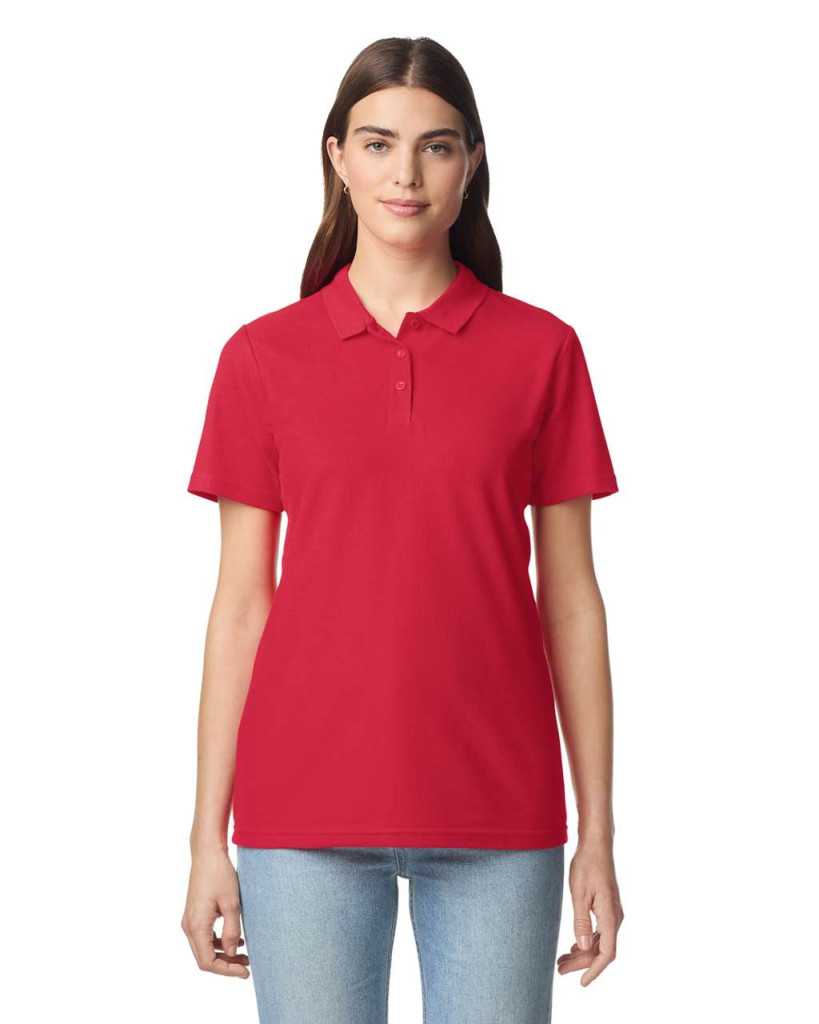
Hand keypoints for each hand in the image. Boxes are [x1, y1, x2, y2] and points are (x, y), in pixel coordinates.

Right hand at [181, 845, 249, 977]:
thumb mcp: (232, 903)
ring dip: (223, 954)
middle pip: (204, 958)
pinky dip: (218, 942)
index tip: (245, 972)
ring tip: (245, 955)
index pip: (207, 962)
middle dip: (226, 965)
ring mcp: (190, 920)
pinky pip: (204, 937)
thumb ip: (232, 931)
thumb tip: (231, 953)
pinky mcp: (194, 914)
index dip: (226, 970)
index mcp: (196, 926)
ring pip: (204, 949)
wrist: (207, 853)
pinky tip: (236, 940)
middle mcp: (189, 926)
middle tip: (247, 966)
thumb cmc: (220, 875)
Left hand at [557, 839, 623, 985]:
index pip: (606, 953)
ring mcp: (612, 913)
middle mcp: (614, 917)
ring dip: (582, 953)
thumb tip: (582, 948)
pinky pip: (599, 932)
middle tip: (559, 969)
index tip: (582, 983)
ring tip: (562, 961)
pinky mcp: (607, 907)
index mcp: (609, 916)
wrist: (596, 845)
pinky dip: (586, 941)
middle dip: (581, 963)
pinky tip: (574, 945)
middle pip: (601, 950)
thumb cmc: (586, 865)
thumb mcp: (579, 893)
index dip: (594, 970)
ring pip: (599, 942)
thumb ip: (581, 922)